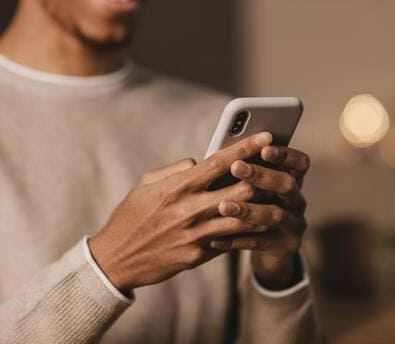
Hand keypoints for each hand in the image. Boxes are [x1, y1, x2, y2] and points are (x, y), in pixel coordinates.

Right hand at [88, 132, 273, 294]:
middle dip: (263, 176)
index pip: (220, 162)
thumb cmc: (130, 216)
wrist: (117, 258)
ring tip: (275, 196)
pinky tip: (256, 223)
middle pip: (242, 188)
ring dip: (262, 205)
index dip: (247, 147)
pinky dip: (245, 229)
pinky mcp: (199, 255)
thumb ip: (176, 169)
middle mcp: (190, 209)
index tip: (267, 137)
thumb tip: (201, 162)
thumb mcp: (145, 183)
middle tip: (277, 168)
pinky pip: (230, 240)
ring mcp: (196, 235)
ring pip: (244, 217)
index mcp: (177, 186)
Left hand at [209, 145, 310, 289]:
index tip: (264, 148)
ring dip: (248, 209)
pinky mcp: (286, 246)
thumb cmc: (252, 204)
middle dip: (261, 175)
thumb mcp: (251, 185)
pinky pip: (260, 242)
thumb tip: (219, 152)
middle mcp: (297, 200)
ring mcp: (294, 224)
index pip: (299, 162)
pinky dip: (236, 240)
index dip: (285, 154)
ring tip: (222, 206)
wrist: (267, 246)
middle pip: (286, 184)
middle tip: (236, 167)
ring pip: (274, 215)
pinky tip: (215, 239)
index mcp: (291, 179)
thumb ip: (242, 171)